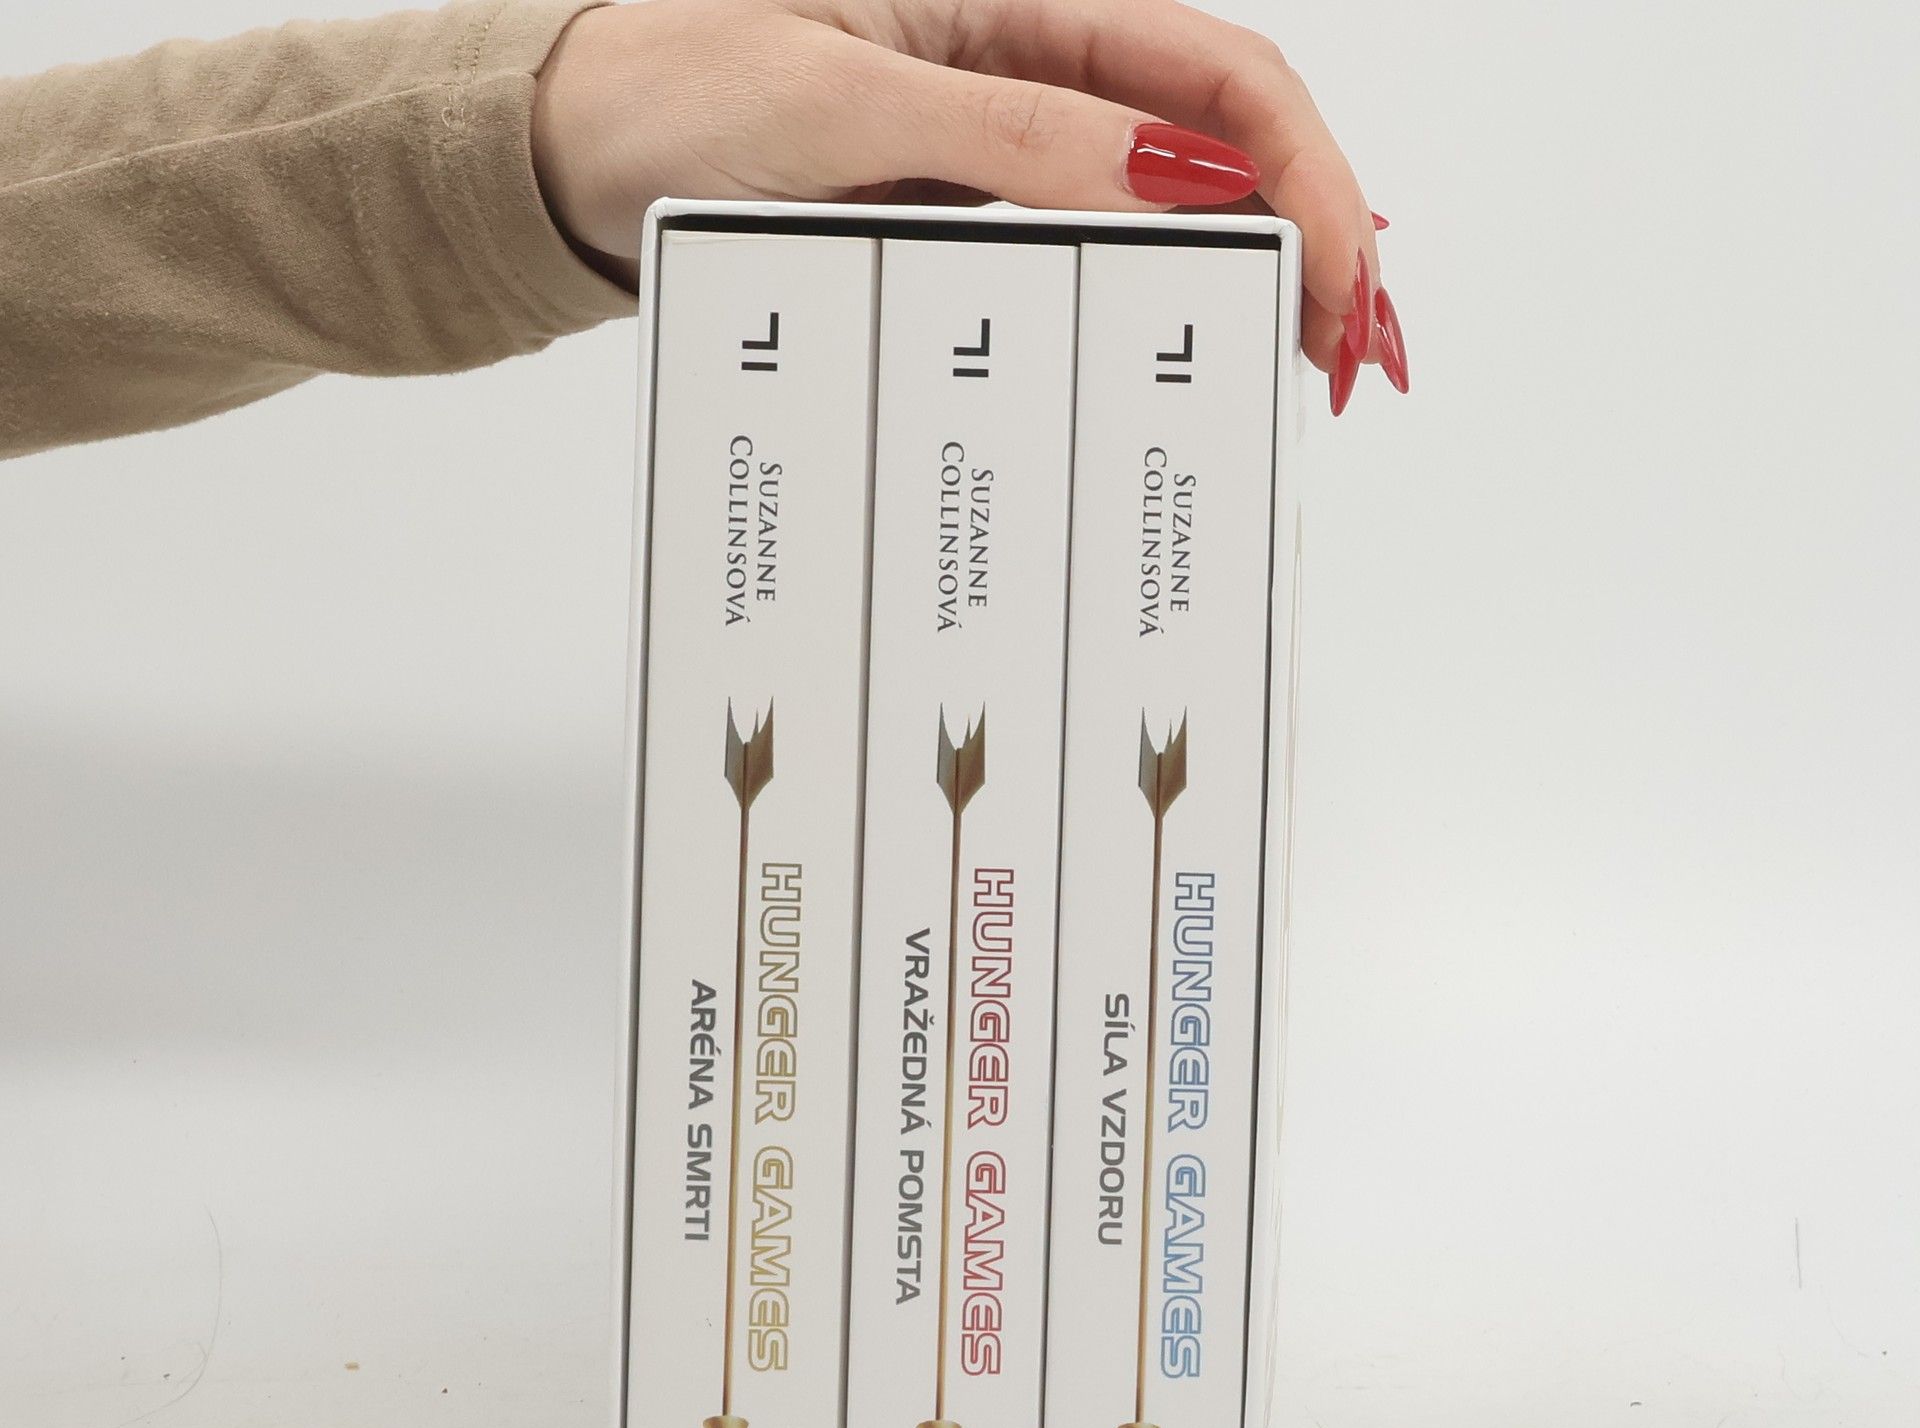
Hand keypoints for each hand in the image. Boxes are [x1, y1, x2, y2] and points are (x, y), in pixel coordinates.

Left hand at [531, 0, 1405, 410]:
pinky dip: (1150, 293)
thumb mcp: (839, 108)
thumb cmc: (666, 91)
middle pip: (1217, 130)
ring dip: (1241, 271)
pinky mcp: (963, 197)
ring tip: (1298, 366)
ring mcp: (999, 130)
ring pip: (1163, 193)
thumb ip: (1011, 134)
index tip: (1338, 283)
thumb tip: (1173, 178)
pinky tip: (1184, 343)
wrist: (561, 152)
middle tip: (1350, 355)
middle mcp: (1024, 51)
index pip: (1216, 69)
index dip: (1303, 173)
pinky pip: (1084, 240)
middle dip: (1305, 232)